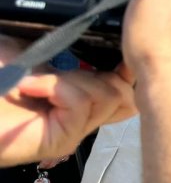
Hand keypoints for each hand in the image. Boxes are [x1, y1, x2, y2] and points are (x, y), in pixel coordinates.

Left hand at [0, 37, 135, 166]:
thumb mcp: (39, 51)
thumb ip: (74, 51)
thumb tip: (117, 44)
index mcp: (81, 94)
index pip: (127, 87)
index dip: (130, 70)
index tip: (123, 52)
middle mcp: (83, 115)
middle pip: (125, 92)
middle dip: (100, 73)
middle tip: (62, 72)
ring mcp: (75, 129)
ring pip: (107, 96)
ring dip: (71, 80)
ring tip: (36, 81)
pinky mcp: (63, 139)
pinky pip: (81, 104)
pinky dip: (54, 87)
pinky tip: (28, 87)